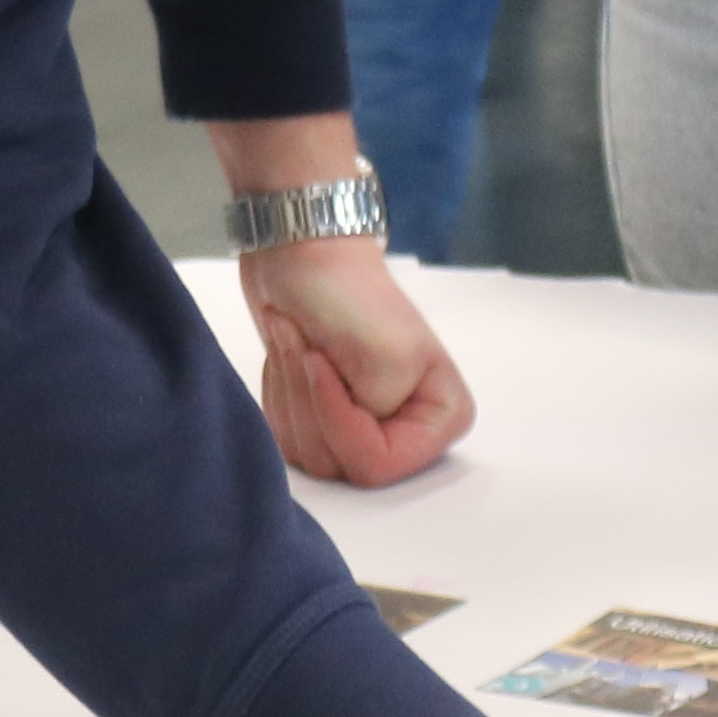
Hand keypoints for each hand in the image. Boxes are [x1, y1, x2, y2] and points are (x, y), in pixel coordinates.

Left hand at [245, 236, 475, 484]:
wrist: (301, 250)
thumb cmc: (349, 293)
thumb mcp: (384, 361)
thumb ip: (375, 427)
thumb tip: (340, 456)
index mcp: (440, 419)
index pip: (378, 466)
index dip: (339, 422)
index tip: (324, 364)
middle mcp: (405, 430)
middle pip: (337, 463)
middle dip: (309, 402)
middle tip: (310, 347)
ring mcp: (361, 425)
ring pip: (307, 453)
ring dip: (289, 392)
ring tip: (298, 341)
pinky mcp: (320, 415)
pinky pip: (284, 439)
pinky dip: (277, 394)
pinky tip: (288, 352)